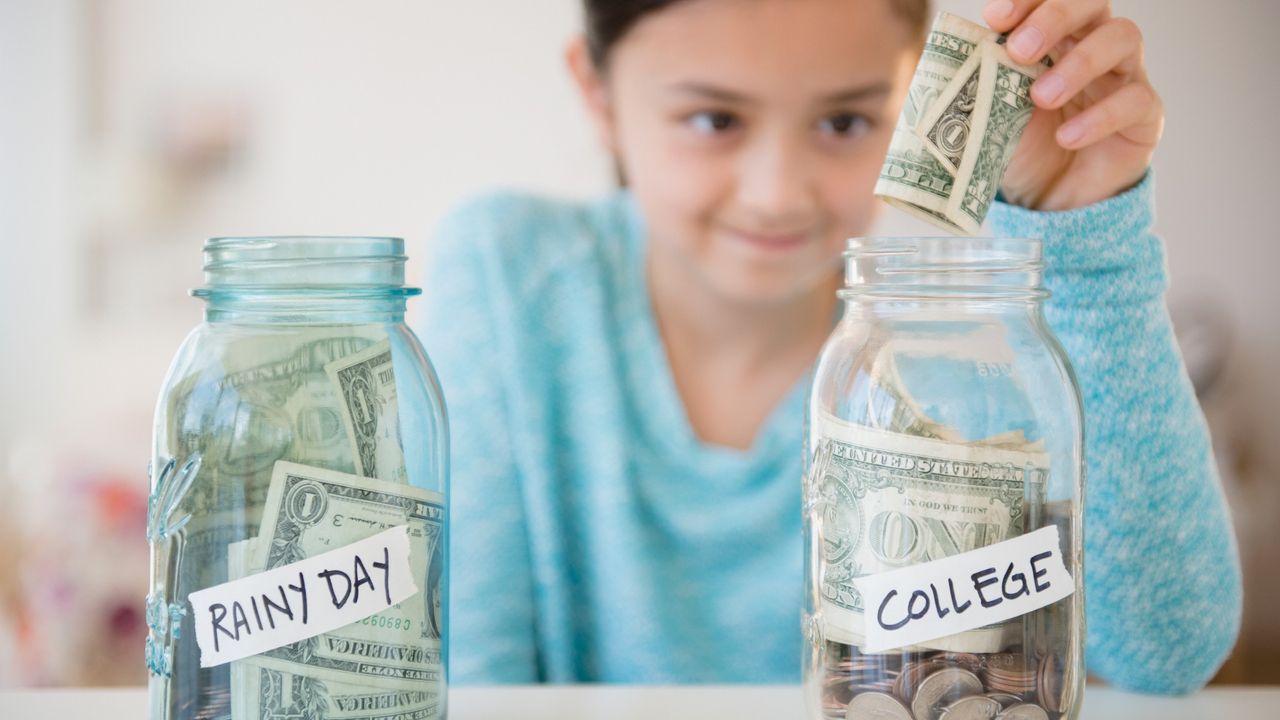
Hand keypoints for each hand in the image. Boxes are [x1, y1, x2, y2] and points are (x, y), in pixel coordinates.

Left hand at [983, 0, 1162, 210]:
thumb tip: (954, 64)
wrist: (1048, 198)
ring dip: (1078, 63)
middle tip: (1019, 50)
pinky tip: (1066, 137)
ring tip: (1040, 98)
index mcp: (1054, 35)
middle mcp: (1094, 43)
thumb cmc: (1019, 144)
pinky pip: (1135, 100)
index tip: (995, 17)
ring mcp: (1124, 75)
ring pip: (1123, 37)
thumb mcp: (991, 113)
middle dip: (1055, 17)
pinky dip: (1099, 117)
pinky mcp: (1145, 115)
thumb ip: (979, 85)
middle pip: (1093, 1)